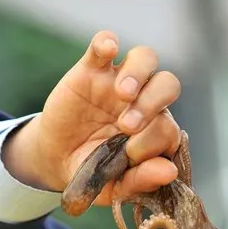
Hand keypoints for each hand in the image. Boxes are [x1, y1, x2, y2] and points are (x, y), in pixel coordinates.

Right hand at [1, 30, 180, 205]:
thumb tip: (169, 172)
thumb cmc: (95, 172)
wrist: (58, 160)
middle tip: (127, 126)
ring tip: (122, 94)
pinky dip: (106, 42)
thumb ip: (143, 180)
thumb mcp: (116, 186)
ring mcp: (120, 83)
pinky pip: (103, 46)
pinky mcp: (92, 69)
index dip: (153, 141)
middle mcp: (146, 102)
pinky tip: (107, 49)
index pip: (169, 128)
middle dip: (152, 104)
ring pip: (145, 59)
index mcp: (158, 131)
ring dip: (137, 74)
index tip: (130, 156)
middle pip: (168, 85)